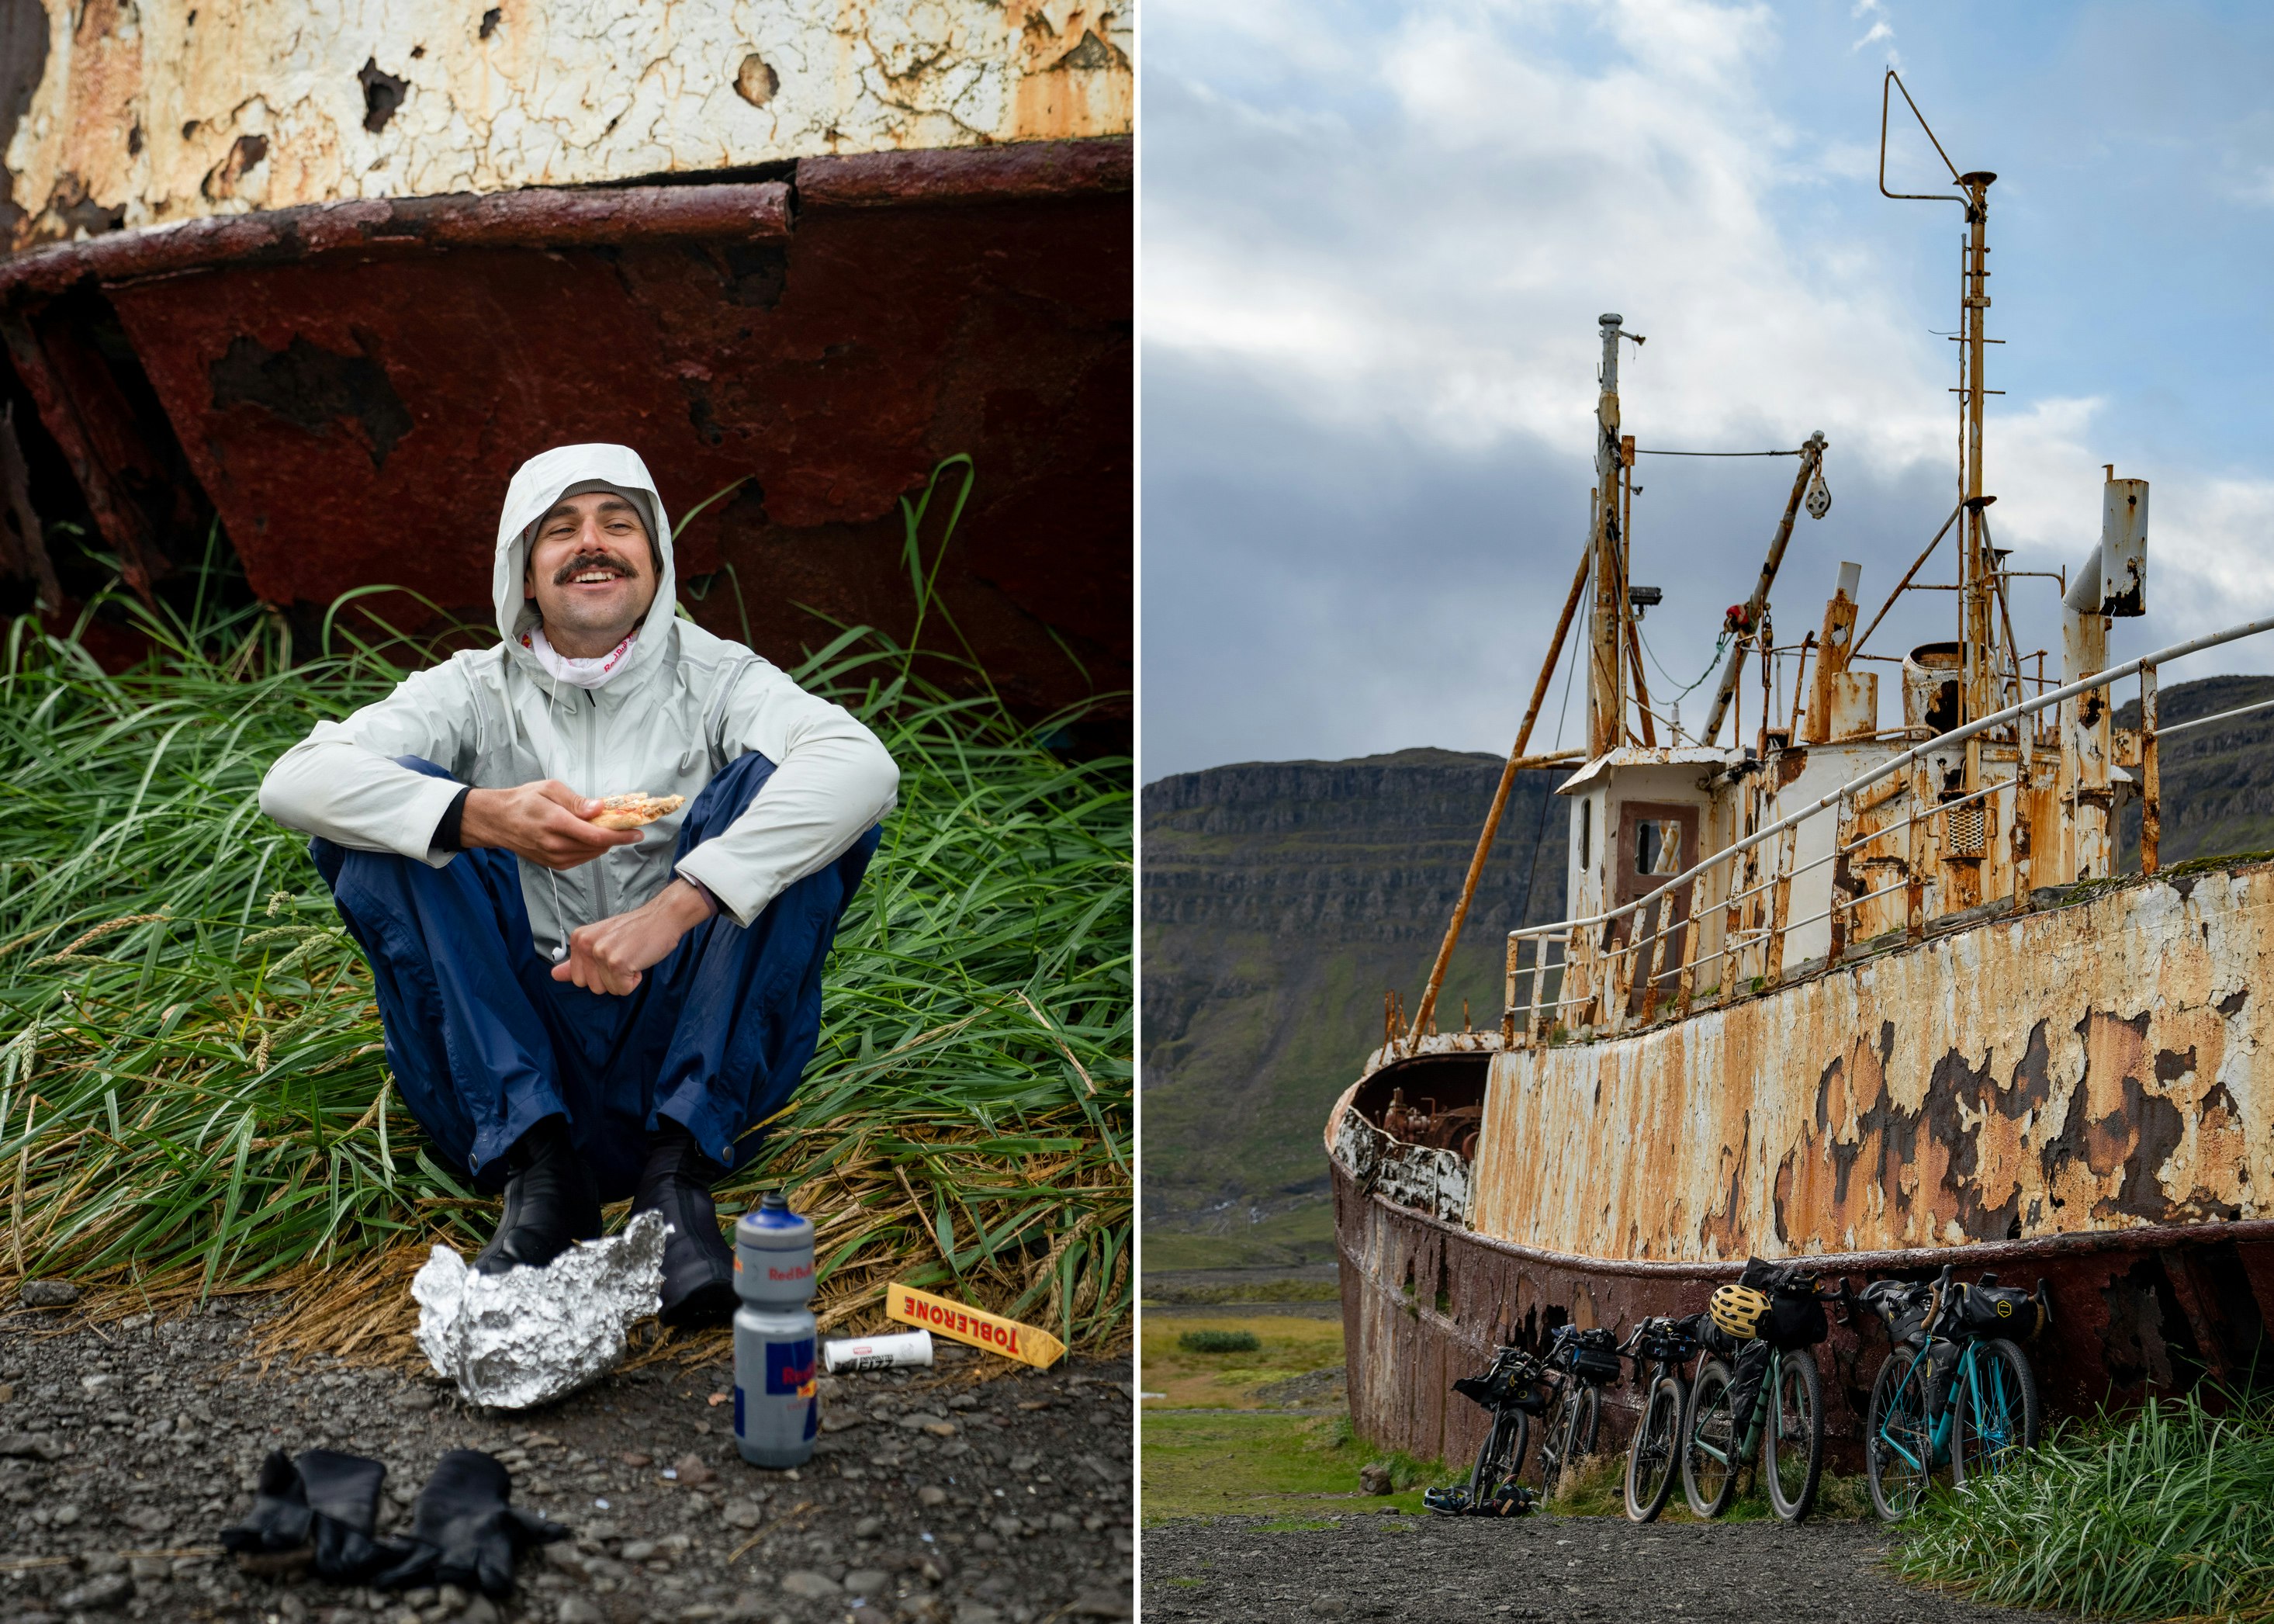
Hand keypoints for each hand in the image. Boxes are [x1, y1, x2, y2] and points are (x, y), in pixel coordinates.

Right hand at [459, 780, 640, 869]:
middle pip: (597, 846)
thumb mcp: (550, 789)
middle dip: (616, 837)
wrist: (497, 820)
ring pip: (591, 854)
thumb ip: (576, 800)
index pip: (596, 835)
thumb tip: (599, 809)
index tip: (638, 832)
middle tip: (627, 825)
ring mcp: (553, 857)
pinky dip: (592, 849)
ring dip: (605, 843)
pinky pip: (581, 859)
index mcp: (556, 823)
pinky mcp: (553, 864)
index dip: (621, 835)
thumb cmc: (524, 800)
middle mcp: (555, 844)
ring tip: (608, 828)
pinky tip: (591, 837)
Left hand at [550, 879, 713, 994]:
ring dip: (624, 980)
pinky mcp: (617, 963)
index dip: (600, 973)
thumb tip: (554, 976)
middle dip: (611, 979)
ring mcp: (601, 954)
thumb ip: (578, 961)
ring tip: (632, 957)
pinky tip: (640, 961)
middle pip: (592, 987)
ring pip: (609, 990)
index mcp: (579, 939)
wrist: (662, 917)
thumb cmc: (636, 930)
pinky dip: (635, 981)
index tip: (613, 954)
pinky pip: (624, 990)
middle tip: (624, 956)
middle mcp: (586, 945)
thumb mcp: (602, 941)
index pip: (579, 978)